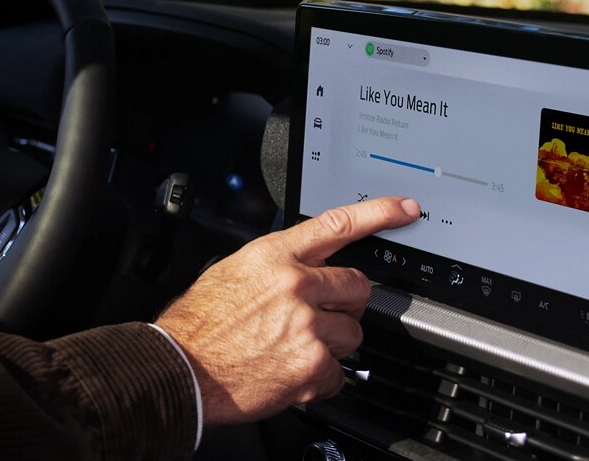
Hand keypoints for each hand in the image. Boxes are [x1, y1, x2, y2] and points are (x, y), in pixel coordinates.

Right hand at [156, 196, 419, 424]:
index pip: (337, 224)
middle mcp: (295, 286)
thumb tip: (306, 268)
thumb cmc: (200, 324)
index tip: (406, 209)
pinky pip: (339, 373)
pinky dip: (320, 378)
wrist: (182, 370)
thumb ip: (276, 266)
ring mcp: (307, 326)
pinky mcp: (312, 365)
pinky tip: (291, 373)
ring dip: (333, 343)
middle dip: (345, 304)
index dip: (379, 213)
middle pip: (358, 287)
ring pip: (353, 333)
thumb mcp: (232, 272)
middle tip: (318, 317)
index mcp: (274, 256)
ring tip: (295, 349)